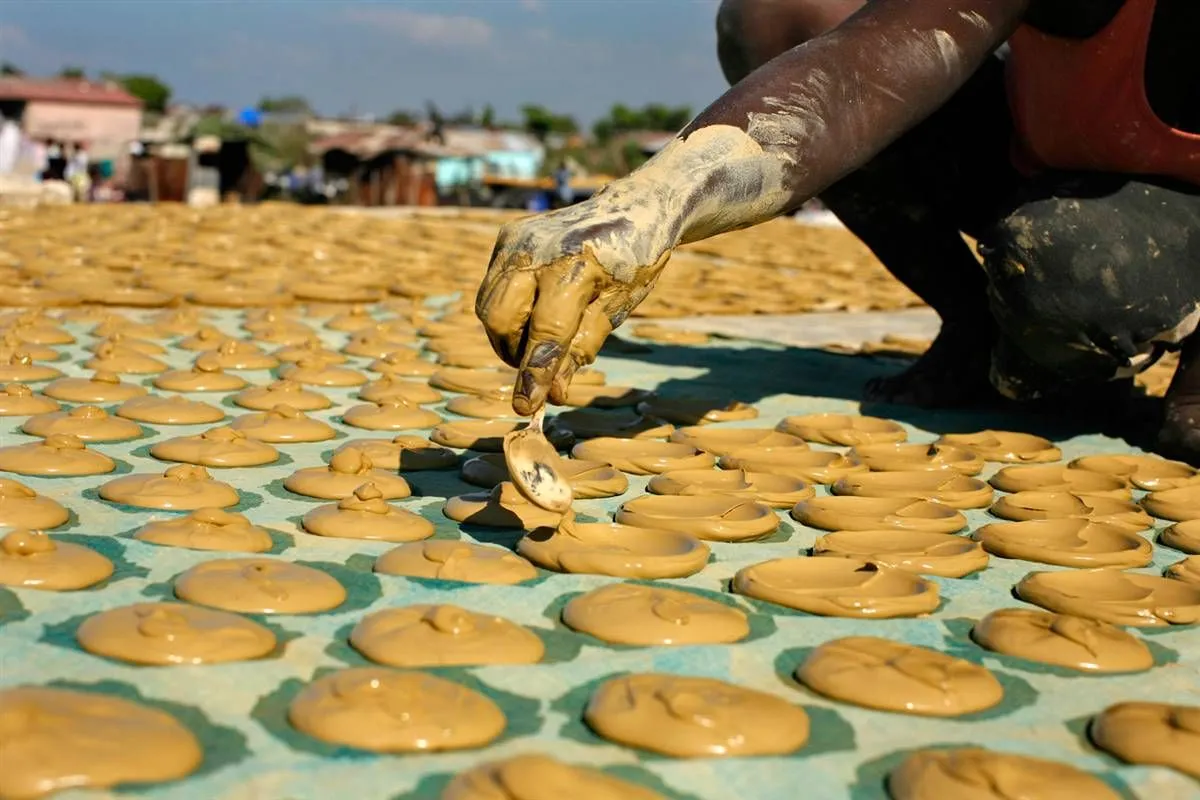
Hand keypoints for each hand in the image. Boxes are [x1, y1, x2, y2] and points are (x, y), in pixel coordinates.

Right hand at [476, 193, 672, 415]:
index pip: (545, 333)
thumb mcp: (615, 310)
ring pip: (488, 306)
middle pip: (499, 319)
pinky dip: (509, 310)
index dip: (534, 373)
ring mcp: (516, 239)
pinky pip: (492, 287)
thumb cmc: (630, 263)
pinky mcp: (506, 236)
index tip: (525, 407)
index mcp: (576, 267)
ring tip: (540, 338)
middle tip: (539, 367)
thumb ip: (581, 350)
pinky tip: (536, 308)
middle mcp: (537, 249)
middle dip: (514, 353)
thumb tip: (551, 395)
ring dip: (508, 335)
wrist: (633, 207)